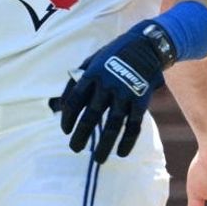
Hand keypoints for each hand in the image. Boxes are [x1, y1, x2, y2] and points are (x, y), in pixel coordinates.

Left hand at [60, 22, 166, 163]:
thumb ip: (77, 80)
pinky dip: (127, 141)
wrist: (145, 46)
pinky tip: (121, 153)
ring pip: (113, 125)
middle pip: (91, 116)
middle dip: (81, 135)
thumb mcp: (91, 61)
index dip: (68, 117)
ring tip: (98, 159)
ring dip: (105, 144)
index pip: (75, 100)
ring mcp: (125, 94)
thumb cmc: (112, 55)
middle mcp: (107, 85)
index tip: (65, 131)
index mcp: (92, 74)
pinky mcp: (141, 101)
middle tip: (74, 149)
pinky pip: (133, 126)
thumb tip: (61, 104)